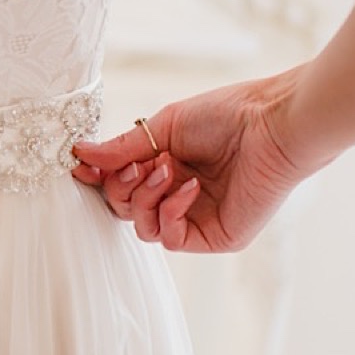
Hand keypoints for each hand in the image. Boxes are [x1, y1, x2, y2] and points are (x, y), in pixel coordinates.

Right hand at [71, 69, 325, 252]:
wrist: (273, 124)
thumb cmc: (228, 115)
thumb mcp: (165, 126)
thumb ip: (123, 148)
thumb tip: (81, 154)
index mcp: (167, 167)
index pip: (120, 186)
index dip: (100, 180)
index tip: (82, 168)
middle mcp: (179, 195)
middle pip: (124, 210)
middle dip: (123, 186)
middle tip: (141, 163)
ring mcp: (197, 218)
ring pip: (143, 228)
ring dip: (145, 198)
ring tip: (168, 169)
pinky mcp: (215, 236)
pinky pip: (171, 239)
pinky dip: (170, 212)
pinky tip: (188, 186)